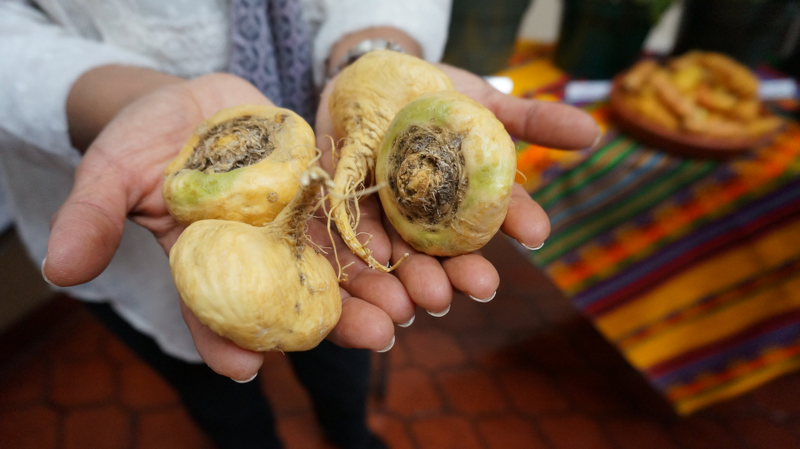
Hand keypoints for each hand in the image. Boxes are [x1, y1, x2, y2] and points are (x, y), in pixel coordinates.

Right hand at [42, 72, 396, 380]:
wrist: (193, 100)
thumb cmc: (144, 140)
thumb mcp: (110, 172)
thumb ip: (92, 216)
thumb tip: (58, 269)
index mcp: (207, 263)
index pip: (214, 312)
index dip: (225, 340)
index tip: (245, 366)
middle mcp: (258, 253)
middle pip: (298, 298)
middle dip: (339, 323)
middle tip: (376, 339)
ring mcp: (295, 223)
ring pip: (339, 264)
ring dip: (377, 288)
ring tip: (410, 307)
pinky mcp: (323, 189)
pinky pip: (355, 214)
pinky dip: (381, 233)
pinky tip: (408, 250)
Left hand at [313, 63, 599, 334]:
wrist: (364, 77)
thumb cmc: (431, 93)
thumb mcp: (481, 101)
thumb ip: (531, 119)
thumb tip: (591, 131)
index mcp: (464, 200)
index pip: (495, 215)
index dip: (517, 222)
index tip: (537, 232)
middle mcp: (426, 220)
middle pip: (445, 254)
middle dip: (461, 273)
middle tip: (480, 285)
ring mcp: (381, 220)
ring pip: (395, 261)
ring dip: (409, 285)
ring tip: (422, 302)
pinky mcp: (336, 215)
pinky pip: (340, 248)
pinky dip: (354, 272)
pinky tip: (372, 285)